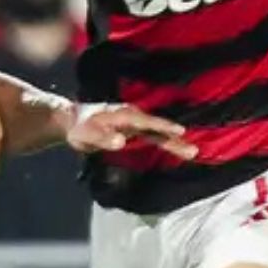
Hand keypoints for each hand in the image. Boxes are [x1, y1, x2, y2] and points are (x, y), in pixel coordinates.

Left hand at [65, 103, 197, 158]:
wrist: (73, 122)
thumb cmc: (79, 128)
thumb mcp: (86, 135)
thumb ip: (102, 138)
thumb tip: (121, 141)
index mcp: (123, 115)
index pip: (146, 122)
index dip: (162, 126)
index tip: (180, 131)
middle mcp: (132, 117)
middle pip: (156, 128)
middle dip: (174, 138)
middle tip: (193, 150)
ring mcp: (134, 123)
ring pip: (157, 132)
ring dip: (173, 141)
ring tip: (192, 152)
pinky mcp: (134, 130)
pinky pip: (153, 135)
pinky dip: (166, 141)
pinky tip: (178, 147)